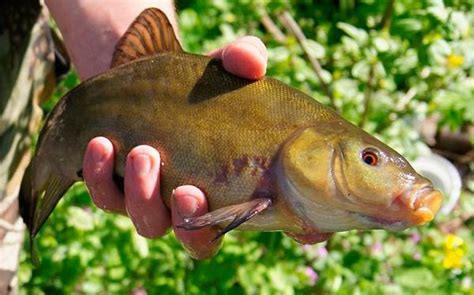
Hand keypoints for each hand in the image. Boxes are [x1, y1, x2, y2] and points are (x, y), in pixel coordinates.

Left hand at [83, 37, 268, 258]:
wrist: (152, 81)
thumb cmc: (198, 83)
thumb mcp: (224, 66)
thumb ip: (244, 59)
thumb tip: (251, 61)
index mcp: (223, 189)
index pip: (221, 226)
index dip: (209, 226)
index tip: (198, 193)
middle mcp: (187, 203)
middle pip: (184, 234)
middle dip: (180, 215)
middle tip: (178, 180)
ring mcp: (152, 198)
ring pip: (146, 220)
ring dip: (138, 192)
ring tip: (137, 151)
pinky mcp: (117, 186)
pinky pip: (105, 196)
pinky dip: (99, 174)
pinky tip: (99, 143)